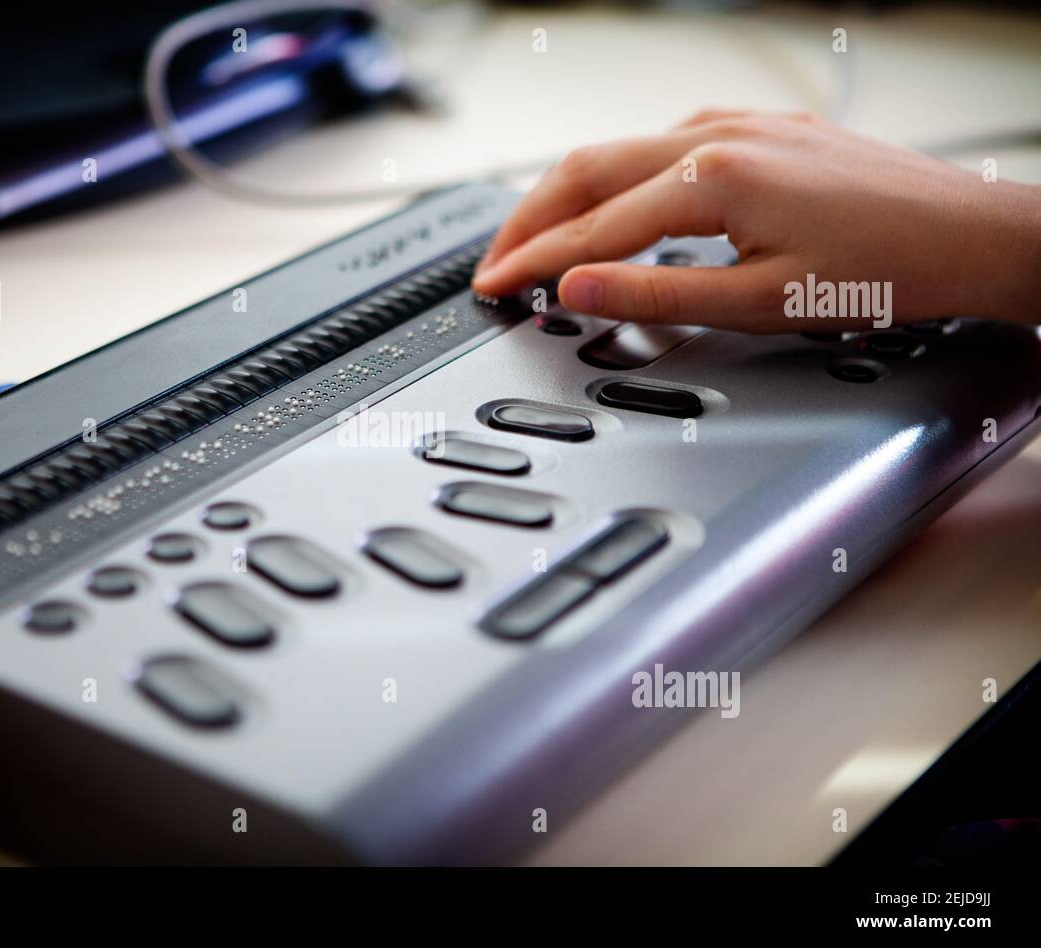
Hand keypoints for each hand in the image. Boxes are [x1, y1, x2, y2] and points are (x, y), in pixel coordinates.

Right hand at [472, 110, 1040, 331]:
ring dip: (569, 194)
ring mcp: (741, 125)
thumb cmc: (887, 271)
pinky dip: (618, 179)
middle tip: (493, 263)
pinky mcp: (760, 130)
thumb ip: (656, 295)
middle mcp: (719, 135)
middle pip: (587, 168)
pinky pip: (662, 144)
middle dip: (529, 219)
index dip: (533, 263)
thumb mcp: (761, 303)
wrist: (972, 235)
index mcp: (713, 178)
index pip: (592, 228)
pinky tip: (614, 203)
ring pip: (621, 150)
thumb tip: (576, 292)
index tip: (494, 287)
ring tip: (537, 237)